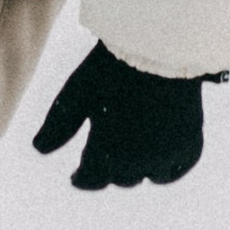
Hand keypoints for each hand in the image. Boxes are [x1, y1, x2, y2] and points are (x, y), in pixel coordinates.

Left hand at [31, 41, 226, 189]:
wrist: (161, 50)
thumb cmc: (111, 69)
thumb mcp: (76, 95)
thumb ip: (58, 126)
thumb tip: (38, 149)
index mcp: (106, 152)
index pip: (92, 179)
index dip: (82, 178)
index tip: (77, 176)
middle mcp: (138, 162)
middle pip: (120, 178)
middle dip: (109, 170)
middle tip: (103, 159)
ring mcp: (167, 155)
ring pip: (147, 176)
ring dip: (137, 169)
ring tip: (129, 156)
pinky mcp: (191, 144)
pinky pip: (175, 170)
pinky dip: (165, 168)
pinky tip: (157, 160)